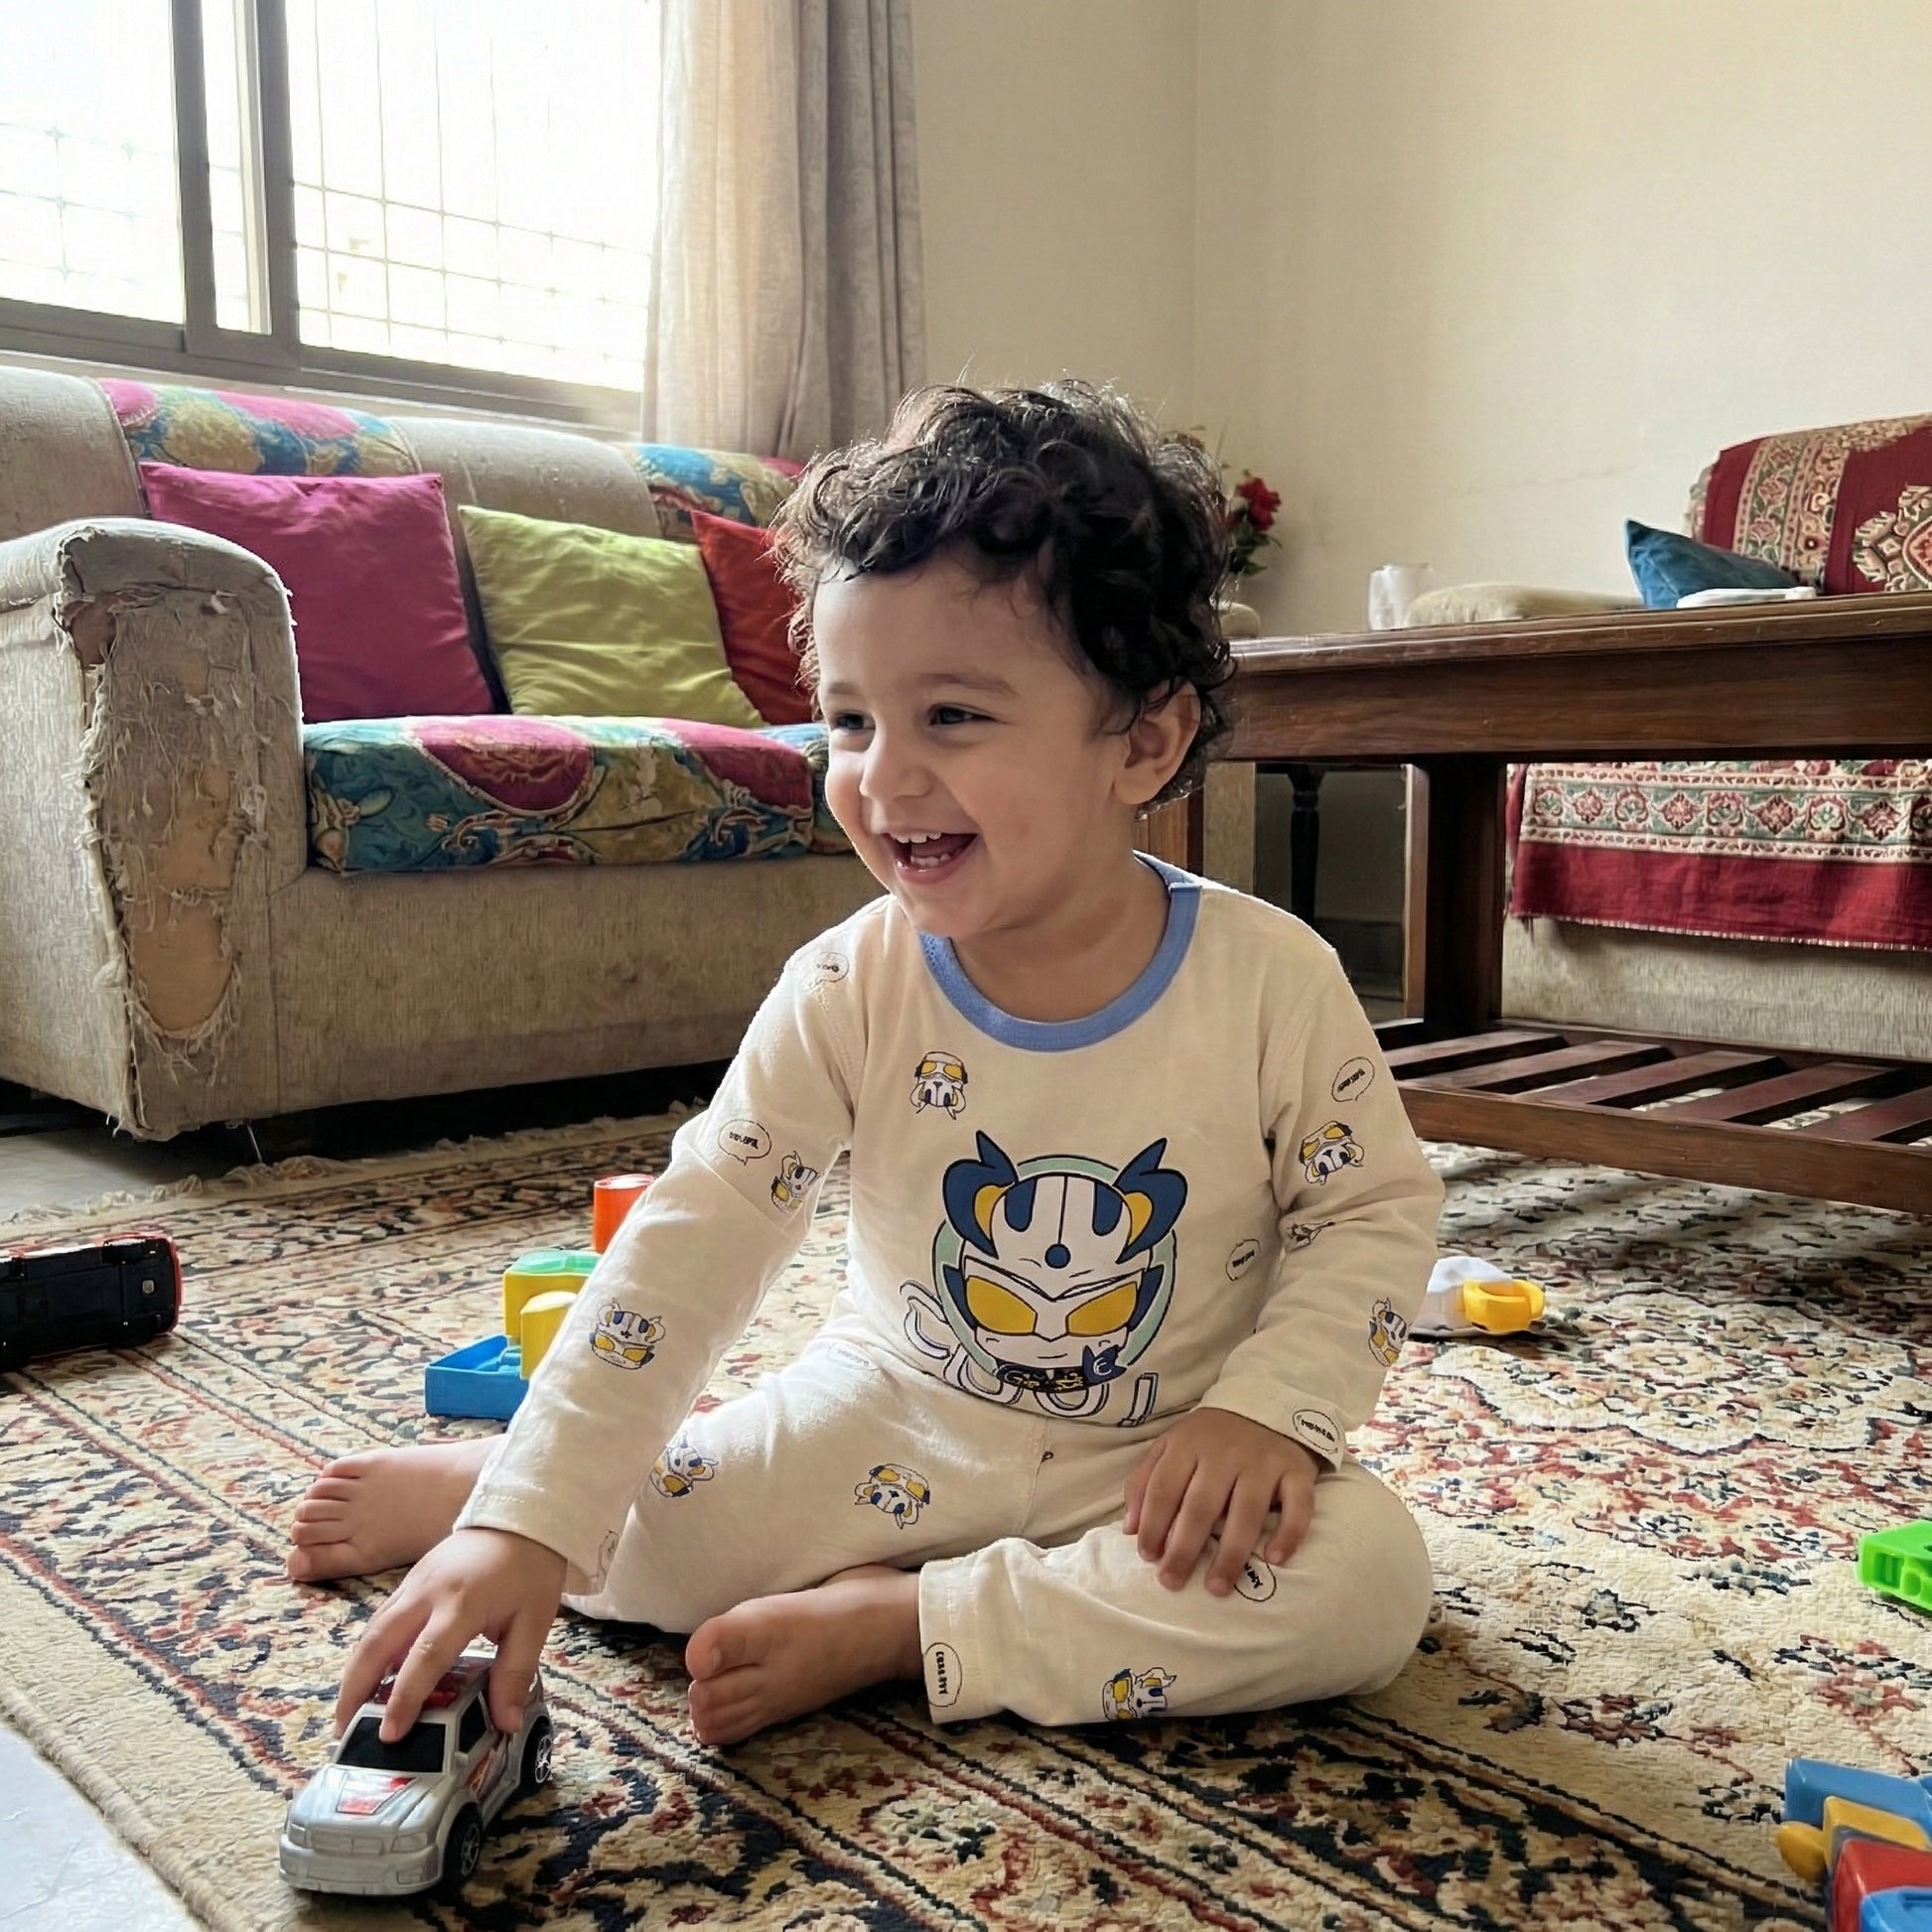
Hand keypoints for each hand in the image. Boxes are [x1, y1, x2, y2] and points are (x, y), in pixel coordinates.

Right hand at [333, 1526, 566, 1741]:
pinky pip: (381, 1619)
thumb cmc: (530, 1570)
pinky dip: (368, 1651)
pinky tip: (369, 1677)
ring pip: (371, 1631)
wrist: (520, 1516)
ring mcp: (413, 1584)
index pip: (425, 1657)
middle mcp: (427, 1593)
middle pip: (378, 1643)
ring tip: (347, 1713)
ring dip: (354, 1672)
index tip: (390, 1734)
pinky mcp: (410, 1580)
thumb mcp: (534, 1621)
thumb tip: (506, 1724)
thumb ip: (515, 1673)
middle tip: (343, 1731)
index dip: (405, 1697)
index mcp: (462, 1604)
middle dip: (355, 1689)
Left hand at [1122, 1407, 1320, 1594]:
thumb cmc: (1211, 1438)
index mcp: (1188, 1444)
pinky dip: (1288, 1533)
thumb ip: (1146, 1481)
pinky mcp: (1297, 1472)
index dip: (1153, 1526)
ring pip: (1246, 1512)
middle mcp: (1225, 1453)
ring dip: (1231, 1554)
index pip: (1164, 1489)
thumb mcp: (1172, 1446)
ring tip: (1216, 1587)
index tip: (1149, 1558)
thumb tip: (1130, 1529)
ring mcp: (1263, 1462)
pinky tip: (1275, 1559)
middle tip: (1173, 1582)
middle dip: (1184, 1549)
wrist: (1267, 1406)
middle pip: (1201, 1506)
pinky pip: (1298, 1506)